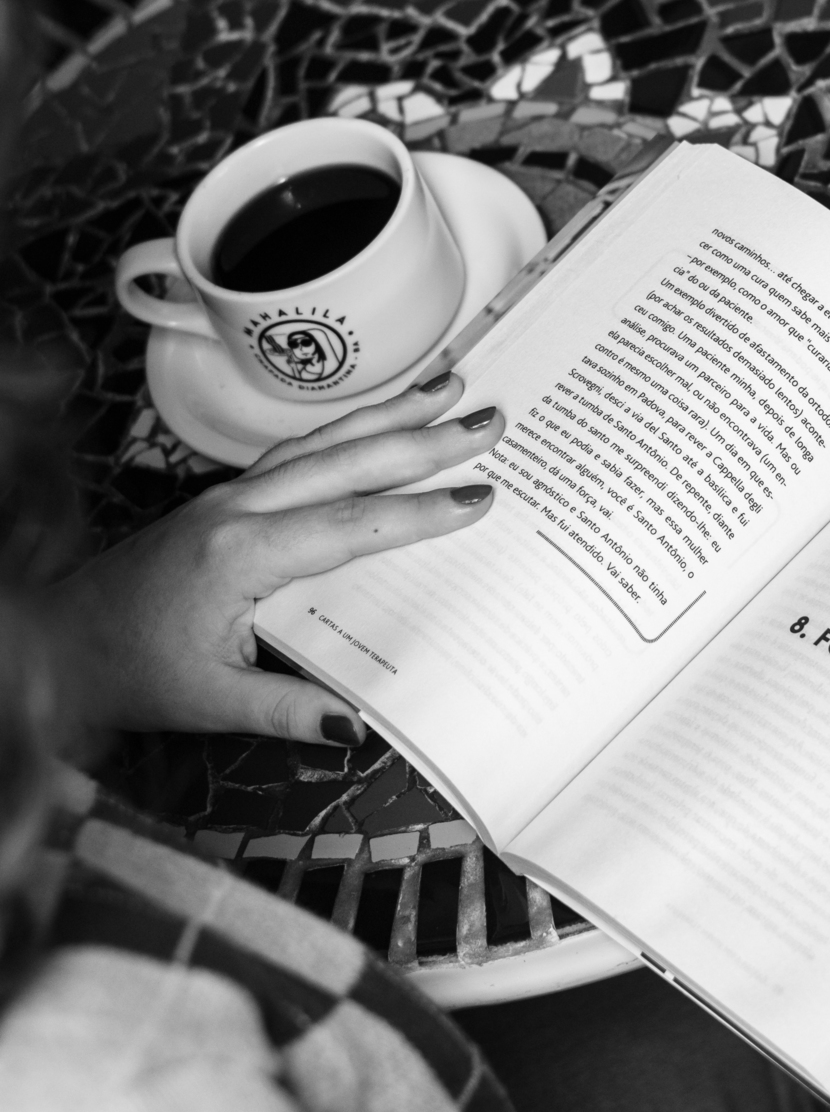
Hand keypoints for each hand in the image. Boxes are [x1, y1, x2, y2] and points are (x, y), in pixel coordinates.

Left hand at [45, 373, 502, 746]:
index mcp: (239, 554)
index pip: (348, 526)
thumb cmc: (128, 668)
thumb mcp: (209, 702)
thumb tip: (360, 724)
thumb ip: (288, 709)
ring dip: (390, 414)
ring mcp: (230, 493)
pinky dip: (349, 427)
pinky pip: (300, 449)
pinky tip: (381, 417)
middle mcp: (237, 508)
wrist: (60, 637)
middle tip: (487, 419)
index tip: (477, 498)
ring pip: (324, 442)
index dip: (417, 513)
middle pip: (346, 461)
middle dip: (423, 438)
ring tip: (449, 387)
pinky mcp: (226, 495)